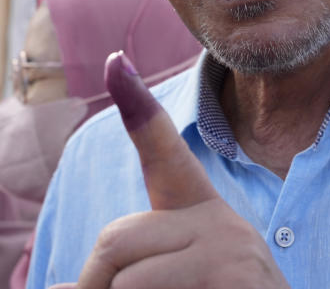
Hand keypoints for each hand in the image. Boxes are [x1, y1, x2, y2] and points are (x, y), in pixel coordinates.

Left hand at [68, 51, 289, 288]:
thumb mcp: (166, 284)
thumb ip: (121, 275)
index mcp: (202, 217)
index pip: (166, 156)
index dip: (140, 111)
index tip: (115, 62)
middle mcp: (220, 224)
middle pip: (115, 240)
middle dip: (95, 285)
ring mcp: (230, 252)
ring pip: (124, 277)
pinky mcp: (234, 279)